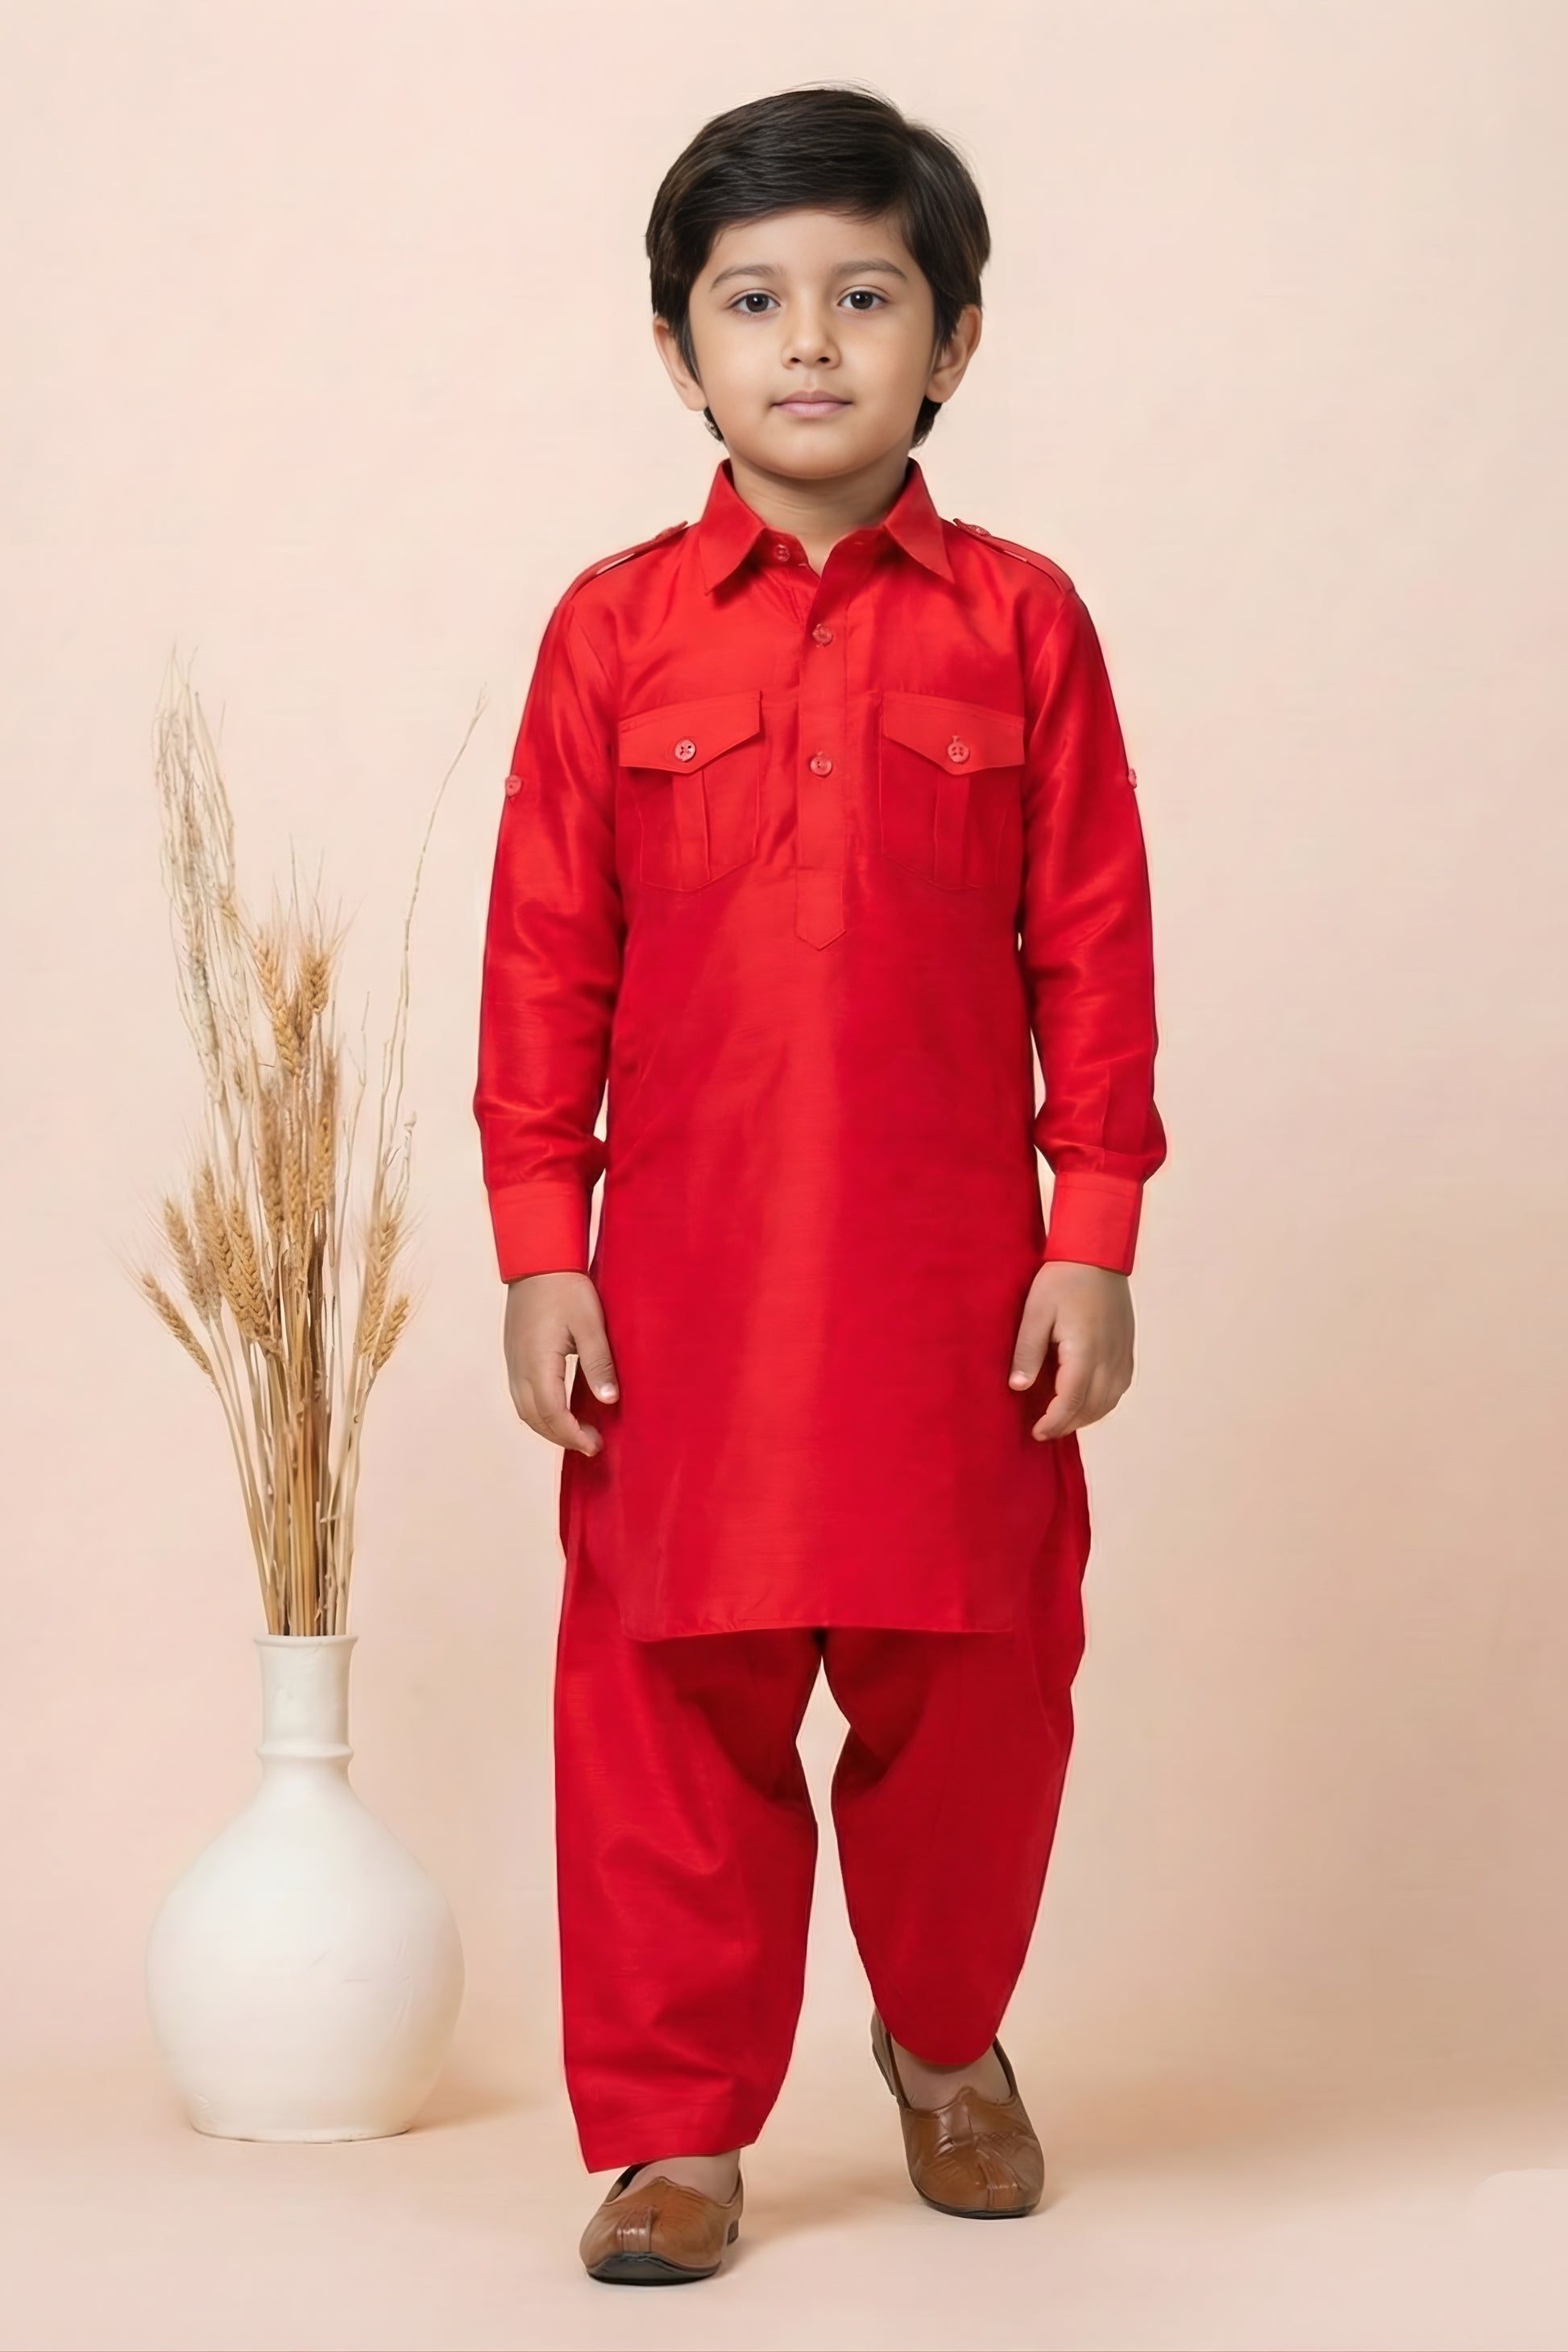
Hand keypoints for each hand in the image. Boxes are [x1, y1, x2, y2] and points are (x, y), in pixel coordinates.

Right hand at [503, 1271, 618, 1456]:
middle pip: (535, 1418)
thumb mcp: (590, 1324)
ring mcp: (513, 1362)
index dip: (574, 1435)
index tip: (596, 1445)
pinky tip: (560, 1410)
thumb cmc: (566, 1288)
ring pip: (525, 1410)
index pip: (552, 1414)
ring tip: (577, 1433)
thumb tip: (609, 1400)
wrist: (537, 1260)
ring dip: (549, 1427)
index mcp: (537, 1363)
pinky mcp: (514, 1355)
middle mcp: (519, 1368)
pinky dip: (540, 1412)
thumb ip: (598, 1363)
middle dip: (562, 1437)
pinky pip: (522, 1395)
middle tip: (591, 1444)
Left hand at [1008, 1260, 1133, 1439]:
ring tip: (1061, 1420)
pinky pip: (1119, 1388)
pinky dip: (1102, 1403)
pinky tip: (1085, 1401)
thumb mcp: (1035, 1312)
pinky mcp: (1126, 1349)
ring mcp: (1122, 1354)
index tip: (1036, 1432)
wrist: (1097, 1255)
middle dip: (1067, 1425)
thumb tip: (1019, 1387)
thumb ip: (1028, 1351)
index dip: (1054, 1422)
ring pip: (1109, 1402)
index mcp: (1085, 1351)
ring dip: (1085, 1417)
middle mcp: (1109, 1358)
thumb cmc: (1063, 1279)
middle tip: (1043, 1430)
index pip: (1072, 1402)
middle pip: (1092, 1408)